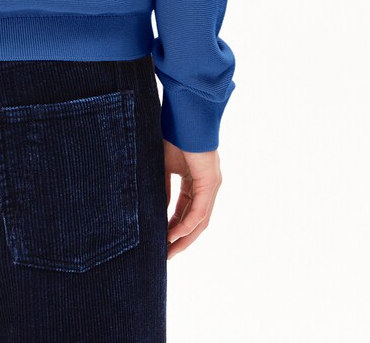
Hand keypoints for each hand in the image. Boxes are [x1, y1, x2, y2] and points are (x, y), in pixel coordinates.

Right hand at [164, 141, 222, 257]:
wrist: (184, 114)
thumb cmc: (172, 133)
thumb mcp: (164, 167)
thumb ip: (164, 188)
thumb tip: (159, 211)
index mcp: (196, 179)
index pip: (186, 210)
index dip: (173, 226)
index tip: (160, 240)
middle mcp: (207, 185)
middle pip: (196, 220)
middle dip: (180, 239)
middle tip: (166, 255)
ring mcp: (211, 185)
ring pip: (200, 221)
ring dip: (184, 238)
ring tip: (168, 252)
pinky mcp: (210, 183)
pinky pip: (199, 212)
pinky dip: (186, 225)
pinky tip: (172, 235)